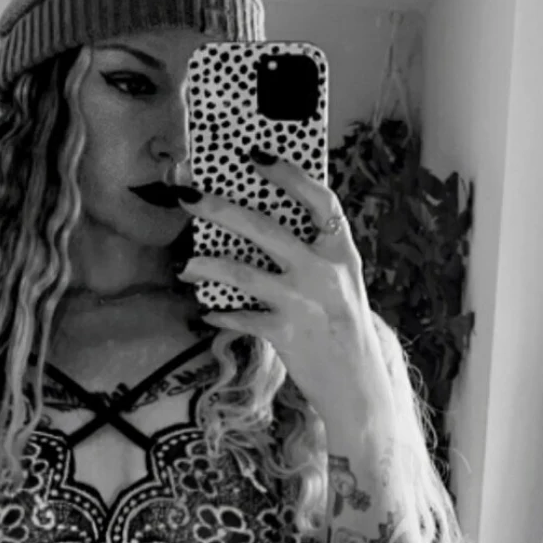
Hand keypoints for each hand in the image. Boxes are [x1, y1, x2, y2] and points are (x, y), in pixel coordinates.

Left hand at [178, 156, 393, 435]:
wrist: (358, 386)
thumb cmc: (344, 327)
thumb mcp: (341, 283)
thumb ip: (314, 254)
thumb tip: (260, 224)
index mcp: (342, 253)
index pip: (319, 200)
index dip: (288, 174)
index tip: (256, 156)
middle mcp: (323, 272)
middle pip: (264, 229)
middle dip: (220, 209)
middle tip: (189, 197)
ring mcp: (302, 302)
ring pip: (242, 273)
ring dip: (206, 266)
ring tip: (184, 265)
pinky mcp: (284, 333)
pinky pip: (240, 317)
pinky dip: (220, 314)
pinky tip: (207, 313)